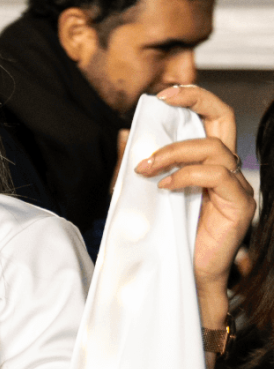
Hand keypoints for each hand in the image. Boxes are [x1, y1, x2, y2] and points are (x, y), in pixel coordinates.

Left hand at [136, 86, 253, 296]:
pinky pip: (216, 176)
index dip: (194, 99)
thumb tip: (129, 139)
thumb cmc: (167, 235)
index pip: (212, 119)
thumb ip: (148, 168)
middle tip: (162, 100)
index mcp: (210, 163)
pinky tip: (163, 186)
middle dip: (195, 100)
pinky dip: (186, 175)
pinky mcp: (240, 205)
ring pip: (213, 148)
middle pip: (224, 119)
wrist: (183, 274)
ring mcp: (237, 186)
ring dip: (173, 152)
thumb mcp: (151, 194)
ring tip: (145, 168)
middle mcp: (228, 169)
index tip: (164, 94)